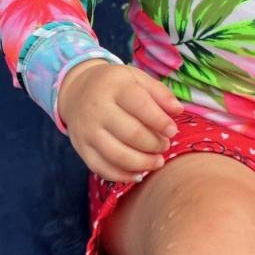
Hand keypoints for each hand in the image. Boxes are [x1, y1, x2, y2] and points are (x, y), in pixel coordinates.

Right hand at [57, 61, 183, 181]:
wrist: (77, 92)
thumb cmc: (115, 86)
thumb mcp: (136, 78)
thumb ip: (159, 92)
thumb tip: (178, 111)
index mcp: (114, 87)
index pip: (140, 105)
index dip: (160, 121)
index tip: (172, 131)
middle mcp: (97, 109)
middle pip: (131, 133)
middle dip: (154, 144)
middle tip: (165, 145)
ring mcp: (87, 131)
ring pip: (117, 155)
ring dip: (143, 163)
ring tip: (157, 161)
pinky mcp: (82, 149)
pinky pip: (102, 168)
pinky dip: (123, 176)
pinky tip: (139, 173)